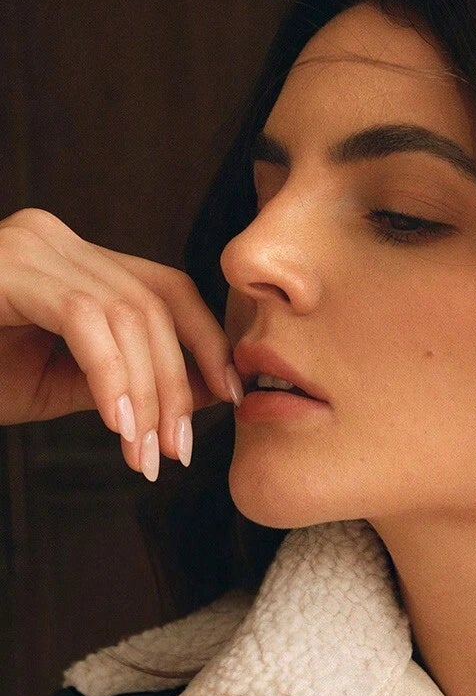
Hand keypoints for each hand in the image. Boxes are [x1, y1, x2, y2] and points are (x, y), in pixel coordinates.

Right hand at [0, 206, 242, 479]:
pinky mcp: (6, 267)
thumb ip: (131, 379)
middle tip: (177, 454)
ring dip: (147, 395)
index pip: (166, 289)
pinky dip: (111, 377)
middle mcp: (52, 239)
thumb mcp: (64, 385)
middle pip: (153, 305)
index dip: (208, 344)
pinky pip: (84, 320)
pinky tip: (116, 426)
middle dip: (178, 386)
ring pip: (127, 315)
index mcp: (70, 261)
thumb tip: (213, 390)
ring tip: (144, 456)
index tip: (232, 401)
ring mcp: (27, 244)